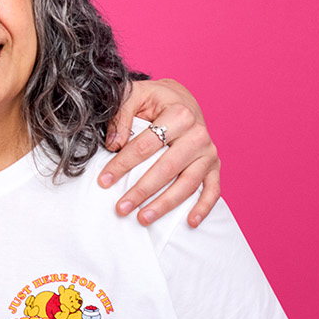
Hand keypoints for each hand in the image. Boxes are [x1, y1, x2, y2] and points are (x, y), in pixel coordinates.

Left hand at [99, 78, 219, 226]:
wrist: (181, 98)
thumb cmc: (154, 99)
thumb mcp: (135, 95)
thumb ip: (121, 116)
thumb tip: (113, 145)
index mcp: (179, 114)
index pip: (146, 145)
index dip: (123, 164)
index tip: (104, 181)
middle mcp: (198, 134)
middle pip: (167, 168)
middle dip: (142, 191)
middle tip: (121, 208)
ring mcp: (208, 152)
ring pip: (188, 183)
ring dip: (165, 204)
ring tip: (142, 218)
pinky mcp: (214, 165)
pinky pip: (212, 189)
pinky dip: (203, 207)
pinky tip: (190, 222)